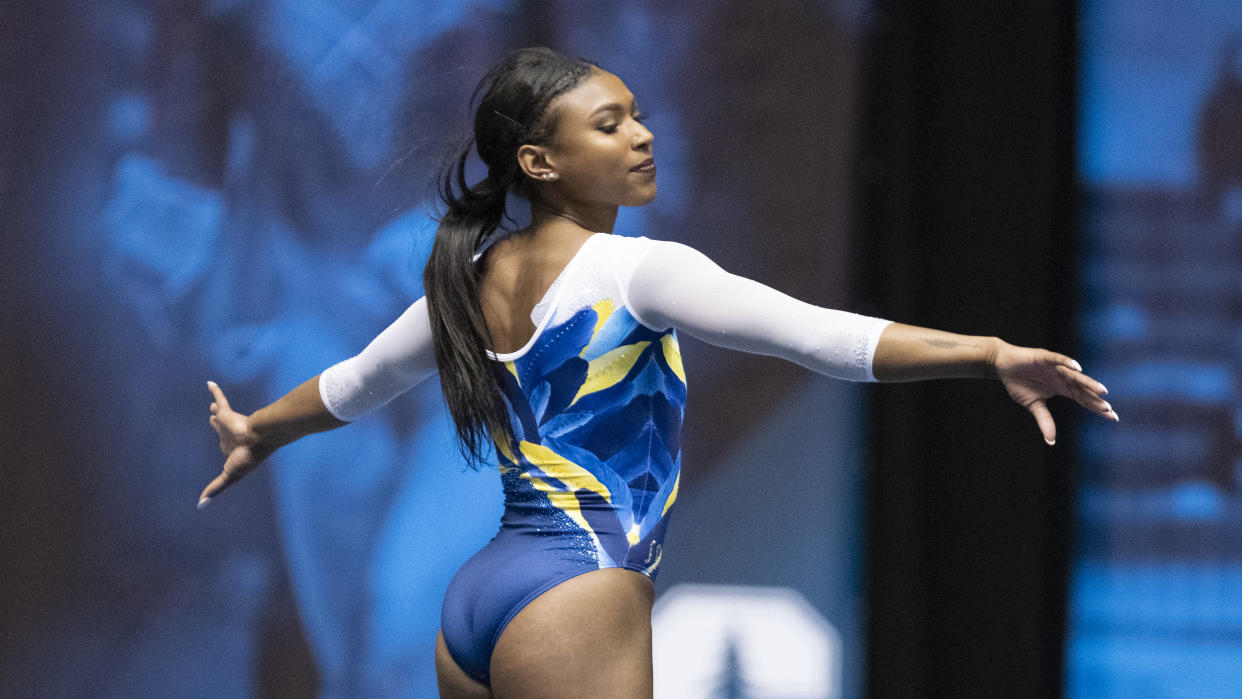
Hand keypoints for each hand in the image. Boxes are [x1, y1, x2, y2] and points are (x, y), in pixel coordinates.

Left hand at [199, 381, 270, 507]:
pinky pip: (219, 398)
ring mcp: (229, 423)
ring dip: (217, 409)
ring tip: (213, 405)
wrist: (259, 438)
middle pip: (220, 429)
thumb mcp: (229, 476)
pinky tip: (208, 383)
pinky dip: (215, 391)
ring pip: (220, 415)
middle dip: (217, 424)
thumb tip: (200, 505)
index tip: (222, 445)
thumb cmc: (248, 457)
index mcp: (232, 449)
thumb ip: (216, 487)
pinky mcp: (228, 413)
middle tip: (213, 418)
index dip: (222, 444)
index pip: (224, 445)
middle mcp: (230, 435)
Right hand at [992, 340, 1116, 444]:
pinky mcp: (1044, 357)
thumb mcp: (1033, 405)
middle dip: (1096, 398)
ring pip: (1075, 375)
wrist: (1003, 366)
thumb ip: (1044, 420)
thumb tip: (1051, 441)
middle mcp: (1063, 378)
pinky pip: (1058, 360)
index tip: (1113, 417)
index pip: (1084, 399)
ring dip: (1088, 382)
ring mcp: (1055, 367)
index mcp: (1063, 389)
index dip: (1097, 407)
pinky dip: (1067, 362)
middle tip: (1109, 409)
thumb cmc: (1018, 383)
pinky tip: (1077, 368)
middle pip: (1083, 389)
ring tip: (1102, 390)